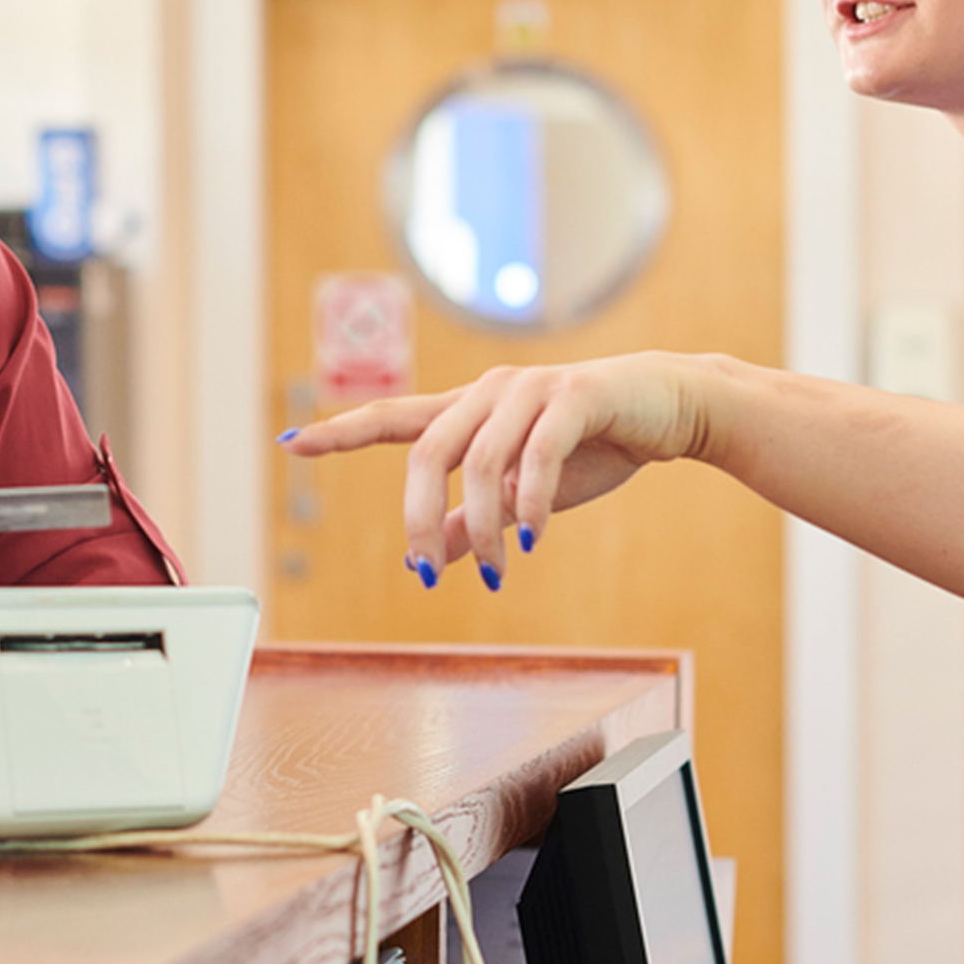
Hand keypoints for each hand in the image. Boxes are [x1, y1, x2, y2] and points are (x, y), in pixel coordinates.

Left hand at [280, 353, 715, 579]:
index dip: (341, 432)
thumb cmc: (596, 444)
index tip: (293, 445)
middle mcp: (489, 392)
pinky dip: (529, 502)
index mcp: (470, 411)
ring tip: (500, 569)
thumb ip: (476, 520)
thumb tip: (427, 557)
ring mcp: (530, 390)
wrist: (671, 406)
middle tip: (427, 572)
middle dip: (420, 519)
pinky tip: (532, 537)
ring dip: (484, 524)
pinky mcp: (574, 396)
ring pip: (480, 461)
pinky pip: (536, 455)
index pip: (392, 418)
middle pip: (426, 454)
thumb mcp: (525, 493)